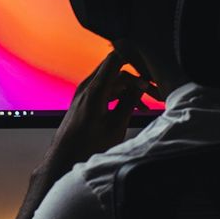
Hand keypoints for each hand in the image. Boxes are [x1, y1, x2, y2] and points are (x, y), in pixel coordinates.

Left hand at [40, 51, 148, 175]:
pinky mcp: (85, 101)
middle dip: (137, 78)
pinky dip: (120, 95)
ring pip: (113, 81)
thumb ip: (129, 102)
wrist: (64, 159)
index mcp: (95, 90)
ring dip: (130, 89)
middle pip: (117, 70)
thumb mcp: (116, 126)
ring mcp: (85, 93)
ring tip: (147, 105)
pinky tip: (133, 108)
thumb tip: (141, 85)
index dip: (135, 59)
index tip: (151, 68)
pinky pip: (106, 90)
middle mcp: (87, 87)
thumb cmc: (86, 147)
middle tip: (155, 91)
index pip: (116, 58)